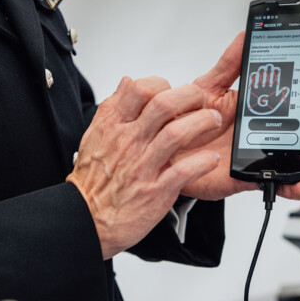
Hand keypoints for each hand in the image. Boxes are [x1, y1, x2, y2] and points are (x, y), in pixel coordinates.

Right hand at [67, 76, 223, 258]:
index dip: (161, 84)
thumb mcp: (95, 135)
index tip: (172, 90)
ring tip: (213, 122)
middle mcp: (129, 143)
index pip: (139, 89)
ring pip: (176, 134)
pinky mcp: (155, 191)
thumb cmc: (93, 180)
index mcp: (114, 127)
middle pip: (163, 105)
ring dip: (202, 123)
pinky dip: (202, 162)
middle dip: (190, 97)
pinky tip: (210, 158)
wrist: (86, 219)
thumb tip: (127, 82)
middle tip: (202, 100)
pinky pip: (183, 171)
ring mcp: (143, 166)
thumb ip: (113, 107)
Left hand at [177, 31, 299, 200]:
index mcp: (257, 102)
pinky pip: (279, 182)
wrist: (166, 152)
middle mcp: (265, 126)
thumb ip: (228, 65)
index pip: (293, 84)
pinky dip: (296, 185)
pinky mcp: (252, 174)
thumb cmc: (187, 120)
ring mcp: (261, 150)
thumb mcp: (207, 87)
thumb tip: (244, 34)